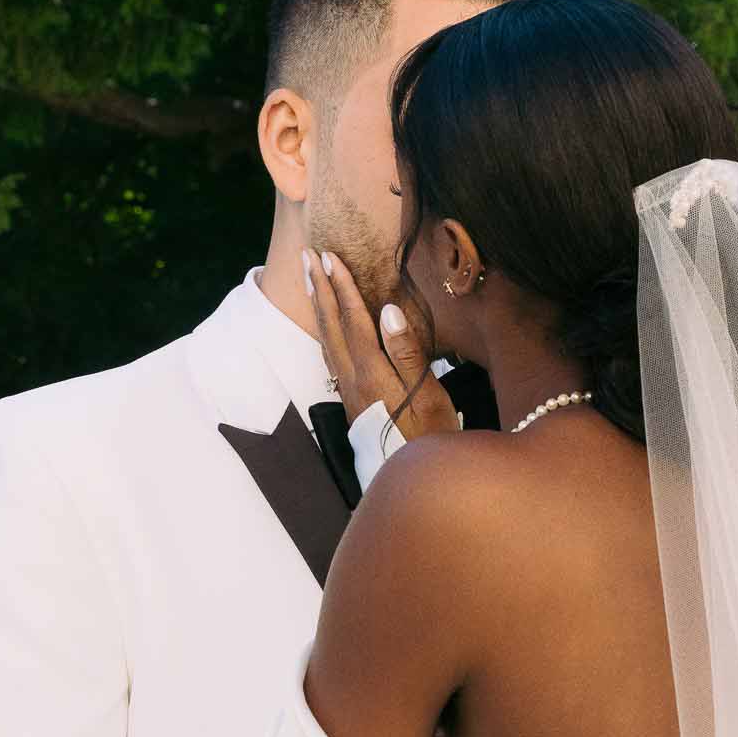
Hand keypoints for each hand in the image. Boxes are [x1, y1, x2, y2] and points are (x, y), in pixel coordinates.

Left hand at [306, 248, 459, 438]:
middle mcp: (353, 379)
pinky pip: (331, 354)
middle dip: (320, 289)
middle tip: (308, 257)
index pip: (353, 320)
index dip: (343, 287)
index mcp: (372, 373)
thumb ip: (408, 353)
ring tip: (311, 281)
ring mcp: (350, 391)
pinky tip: (327, 326)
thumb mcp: (428, 396)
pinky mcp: (353, 400)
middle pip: (331, 326)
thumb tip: (388, 312)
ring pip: (326, 340)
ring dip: (319, 307)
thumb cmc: (430, 438)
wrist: (411, 479)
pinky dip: (325, 330)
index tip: (331, 257)